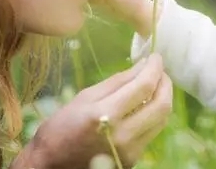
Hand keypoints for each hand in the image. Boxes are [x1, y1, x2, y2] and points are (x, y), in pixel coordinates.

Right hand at [12, 54, 171, 168]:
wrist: (50, 165)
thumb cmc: (61, 128)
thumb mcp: (84, 97)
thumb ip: (117, 81)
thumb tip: (143, 65)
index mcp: (105, 115)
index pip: (144, 86)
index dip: (155, 68)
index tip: (155, 57)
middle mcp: (122, 135)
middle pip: (162, 105)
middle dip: (165, 83)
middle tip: (159, 71)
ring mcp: (129, 151)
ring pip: (162, 119)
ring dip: (163, 98)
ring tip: (155, 85)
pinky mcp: (132, 159)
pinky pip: (152, 132)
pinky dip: (154, 114)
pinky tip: (146, 105)